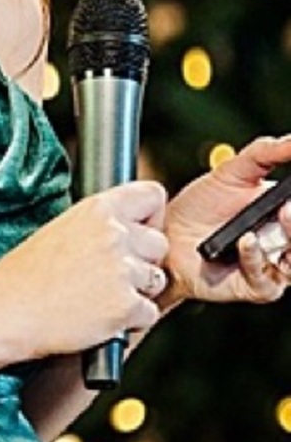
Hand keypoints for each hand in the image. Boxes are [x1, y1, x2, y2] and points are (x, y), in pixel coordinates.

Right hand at [0, 180, 169, 359]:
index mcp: (97, 210)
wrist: (4, 314)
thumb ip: (98, 226)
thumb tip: (129, 230)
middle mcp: (114, 235)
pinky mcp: (125, 305)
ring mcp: (122, 271)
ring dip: (135, 293)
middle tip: (108, 279)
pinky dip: (129, 321)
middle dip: (142, 264)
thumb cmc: (22, 280)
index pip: (152, 196)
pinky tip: (98, 319)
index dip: (149, 219)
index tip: (135, 236)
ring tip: (96, 300)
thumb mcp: (58, 232)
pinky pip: (148, 313)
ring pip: (156, 280)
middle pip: (159, 244)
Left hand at [162, 135, 290, 306]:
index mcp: (288, 213)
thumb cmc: (198, 208)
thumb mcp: (233, 172)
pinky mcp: (255, 287)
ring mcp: (272, 265)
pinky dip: (258, 258)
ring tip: (283, 214)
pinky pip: (266, 278)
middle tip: (290, 204)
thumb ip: (266, 154)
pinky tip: (248, 240)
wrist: (164, 239)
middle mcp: (285, 240)